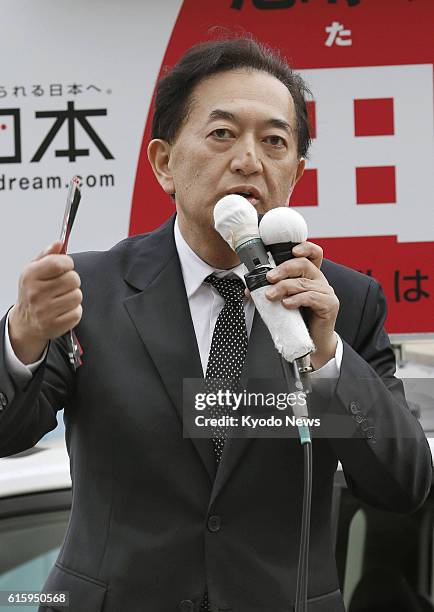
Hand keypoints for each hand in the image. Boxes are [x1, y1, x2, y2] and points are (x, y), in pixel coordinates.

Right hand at [8, 241, 81, 363]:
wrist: (25, 323)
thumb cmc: (32, 293)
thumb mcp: (34, 270)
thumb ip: (47, 255)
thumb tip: (59, 243)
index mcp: (30, 275)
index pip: (59, 263)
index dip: (68, 264)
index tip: (65, 267)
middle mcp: (36, 293)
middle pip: (73, 279)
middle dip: (72, 281)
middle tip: (63, 286)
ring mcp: (45, 311)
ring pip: (77, 296)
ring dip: (73, 296)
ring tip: (62, 298)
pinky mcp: (55, 325)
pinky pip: (77, 313)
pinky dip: (74, 311)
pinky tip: (63, 310)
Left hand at [264, 243, 338, 368]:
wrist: (313, 343)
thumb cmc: (298, 320)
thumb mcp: (284, 300)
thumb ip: (272, 291)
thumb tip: (249, 289)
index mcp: (310, 276)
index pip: (313, 254)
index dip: (306, 248)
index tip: (293, 250)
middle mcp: (320, 281)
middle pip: (304, 265)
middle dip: (284, 269)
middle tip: (269, 278)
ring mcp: (326, 292)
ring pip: (303, 283)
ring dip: (284, 288)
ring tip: (270, 296)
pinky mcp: (329, 305)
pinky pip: (311, 297)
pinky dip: (296, 299)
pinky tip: (286, 304)